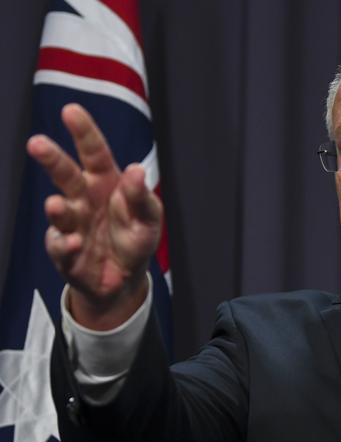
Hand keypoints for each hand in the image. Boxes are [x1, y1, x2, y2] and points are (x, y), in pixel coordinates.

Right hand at [27, 104, 161, 329]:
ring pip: (60, 211)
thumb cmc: (135, 237)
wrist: (124, 277)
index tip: (71, 111)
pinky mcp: (66, 252)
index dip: (84, 132)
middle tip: (37, 143)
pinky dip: (66, 246)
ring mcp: (72, 224)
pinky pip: (62, 247)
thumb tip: (136, 171)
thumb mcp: (149, 217)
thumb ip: (142, 196)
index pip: (95, 153)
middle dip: (51, 159)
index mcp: (106, 183)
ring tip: (56, 205)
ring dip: (57, 209)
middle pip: (65, 175)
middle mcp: (84, 199)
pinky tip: (74, 244)